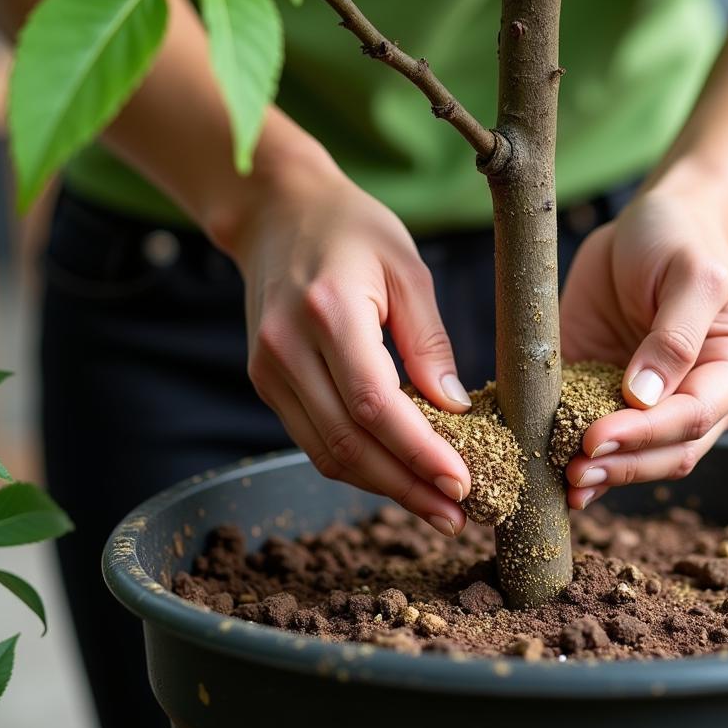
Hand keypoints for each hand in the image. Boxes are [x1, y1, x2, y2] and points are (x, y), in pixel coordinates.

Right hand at [229, 159, 471, 536]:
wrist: (276, 212)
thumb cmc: (351, 229)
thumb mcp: (407, 267)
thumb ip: (429, 341)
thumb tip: (455, 409)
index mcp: (327, 312)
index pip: (374, 405)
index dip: (418, 454)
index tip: (462, 485)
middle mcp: (286, 349)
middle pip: (348, 444)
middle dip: (406, 488)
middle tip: (457, 514)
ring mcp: (267, 370)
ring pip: (326, 454)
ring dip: (383, 487)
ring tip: (435, 506)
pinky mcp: (266, 382)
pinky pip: (313, 438)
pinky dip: (357, 463)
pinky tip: (397, 473)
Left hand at [558, 183, 727, 506]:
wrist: (648, 224)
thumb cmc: (679, 240)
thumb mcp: (689, 274)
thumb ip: (675, 335)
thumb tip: (645, 397)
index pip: (693, 417)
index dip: (645, 434)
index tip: (597, 437)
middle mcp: (700, 396)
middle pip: (668, 452)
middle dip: (622, 465)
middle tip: (575, 470)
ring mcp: (655, 403)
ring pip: (638, 459)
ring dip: (603, 474)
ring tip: (565, 480)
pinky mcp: (610, 397)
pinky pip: (601, 439)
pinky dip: (582, 460)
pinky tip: (555, 477)